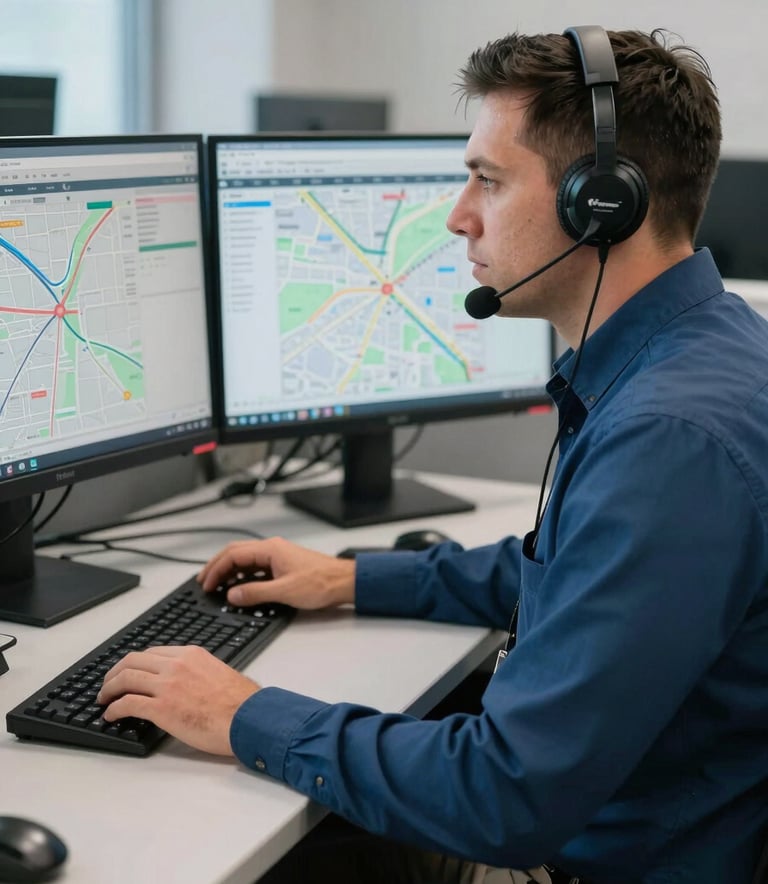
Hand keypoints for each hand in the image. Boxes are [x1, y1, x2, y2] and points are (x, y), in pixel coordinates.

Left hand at [96, 646, 257, 755]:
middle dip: (115, 672)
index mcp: (191, 654)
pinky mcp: (162, 708)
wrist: (248, 718)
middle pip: (132, 660)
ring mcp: (167, 685)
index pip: (152, 652)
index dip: (135, 662)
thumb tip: (187, 685)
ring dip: (109, 689)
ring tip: (104, 699)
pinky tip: (111, 715)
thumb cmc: (241, 703)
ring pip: (125, 678)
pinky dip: (114, 709)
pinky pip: (127, 703)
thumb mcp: (218, 673)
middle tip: (109, 684)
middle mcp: (176, 664)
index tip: (129, 671)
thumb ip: (198, 673)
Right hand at [197, 537, 355, 609]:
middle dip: (217, 567)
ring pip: (245, 560)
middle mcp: (272, 549)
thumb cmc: (321, 582)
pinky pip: (256, 567)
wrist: (344, 582)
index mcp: (270, 550)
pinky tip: (239, 587)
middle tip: (203, 582)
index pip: (233, 555)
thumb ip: (255, 593)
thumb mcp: (284, 591)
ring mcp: (277, 556)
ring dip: (229, 571)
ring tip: (216, 585)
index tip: (206, 585)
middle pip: (235, 553)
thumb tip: (232, 594)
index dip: (216, 570)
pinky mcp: (283, 565)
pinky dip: (243, 575)